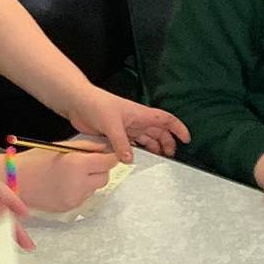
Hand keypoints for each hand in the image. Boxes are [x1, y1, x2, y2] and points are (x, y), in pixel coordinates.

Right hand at [14, 147, 117, 212]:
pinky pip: (84, 197)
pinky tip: (65, 183)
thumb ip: (86, 147)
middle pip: (105, 177)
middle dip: (101, 169)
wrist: (15, 182)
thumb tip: (104, 149)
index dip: (110, 157)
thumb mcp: (62, 147)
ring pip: (95, 188)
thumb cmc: (34, 161)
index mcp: (77, 164)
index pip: (108, 162)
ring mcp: (75, 198)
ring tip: (71, 173)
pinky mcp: (69, 207)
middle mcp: (79, 183)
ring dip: (90, 180)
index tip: (108, 155)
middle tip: (88, 163)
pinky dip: (80, 189)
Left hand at [63, 86, 188, 159]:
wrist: (78, 103)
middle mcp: (136, 121)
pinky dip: (136, 151)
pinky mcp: (116, 134)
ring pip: (146, 139)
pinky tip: (137, 159)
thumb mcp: (111, 124)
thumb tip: (130, 159)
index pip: (166, 120)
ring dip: (153, 148)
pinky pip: (131, 144)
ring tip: (158, 160)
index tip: (186, 139)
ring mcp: (127, 128)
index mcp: (141, 114)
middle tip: (170, 157)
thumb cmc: (96, 104)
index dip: (178, 129)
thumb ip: (122, 143)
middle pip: (159, 133)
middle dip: (167, 143)